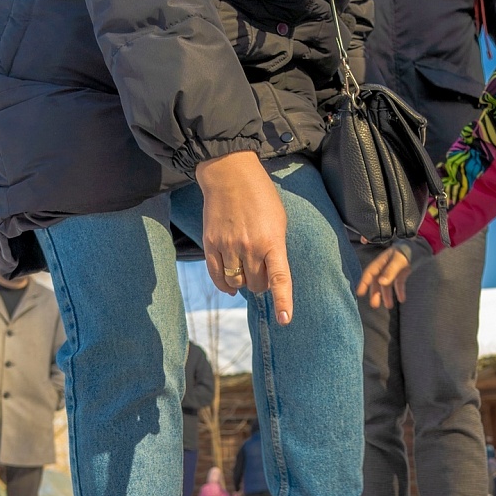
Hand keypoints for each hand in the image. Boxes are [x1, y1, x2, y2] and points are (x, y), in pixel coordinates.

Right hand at [195, 152, 292, 322]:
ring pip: (237, 283)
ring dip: (243, 282)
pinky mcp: (210, 244)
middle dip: (261, 284)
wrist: (230, 174)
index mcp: (272, 241)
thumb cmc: (261, 197)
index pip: (280, 278)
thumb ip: (276, 250)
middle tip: (262, 271)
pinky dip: (225, 285)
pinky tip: (230, 286)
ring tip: (246, 270)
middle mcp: (250, 247)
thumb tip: (269, 278)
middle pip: (257, 285)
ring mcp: (228, 246)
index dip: (283, 302)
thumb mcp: (279, 221)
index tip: (285, 320)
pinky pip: (217, 276)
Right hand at [356, 245, 411, 308]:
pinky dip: (399, 291)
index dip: (364, 283)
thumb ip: (390, 270)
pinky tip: (402, 299)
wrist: (421, 246)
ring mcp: (393, 270)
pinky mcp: (401, 274)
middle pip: (377, 282)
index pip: (369, 273)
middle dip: (375, 293)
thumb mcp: (399, 260)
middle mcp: (385, 266)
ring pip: (387, 285)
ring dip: (387, 295)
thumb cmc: (408, 250)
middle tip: (374, 305)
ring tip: (389, 306)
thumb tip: (381, 283)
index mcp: (381, 261)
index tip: (359, 293)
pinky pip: (398, 284)